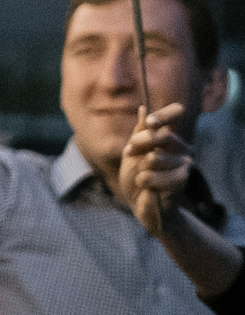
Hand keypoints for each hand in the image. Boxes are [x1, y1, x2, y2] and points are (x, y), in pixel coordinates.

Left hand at [119, 103, 193, 236]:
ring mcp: (185, 163)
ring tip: (143, 178)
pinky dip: (144, 182)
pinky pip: (153, 175)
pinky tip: (148, 188)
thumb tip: (143, 108)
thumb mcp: (133, 153)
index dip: (164, 115)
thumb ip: (139, 133)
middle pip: (160, 134)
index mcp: (170, 136)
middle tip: (130, 153)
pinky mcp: (183, 179)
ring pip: (153, 157)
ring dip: (140, 169)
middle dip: (138, 143)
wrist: (143, 205)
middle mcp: (182, 146)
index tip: (149, 123)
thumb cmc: (137, 177)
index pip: (176, 112)